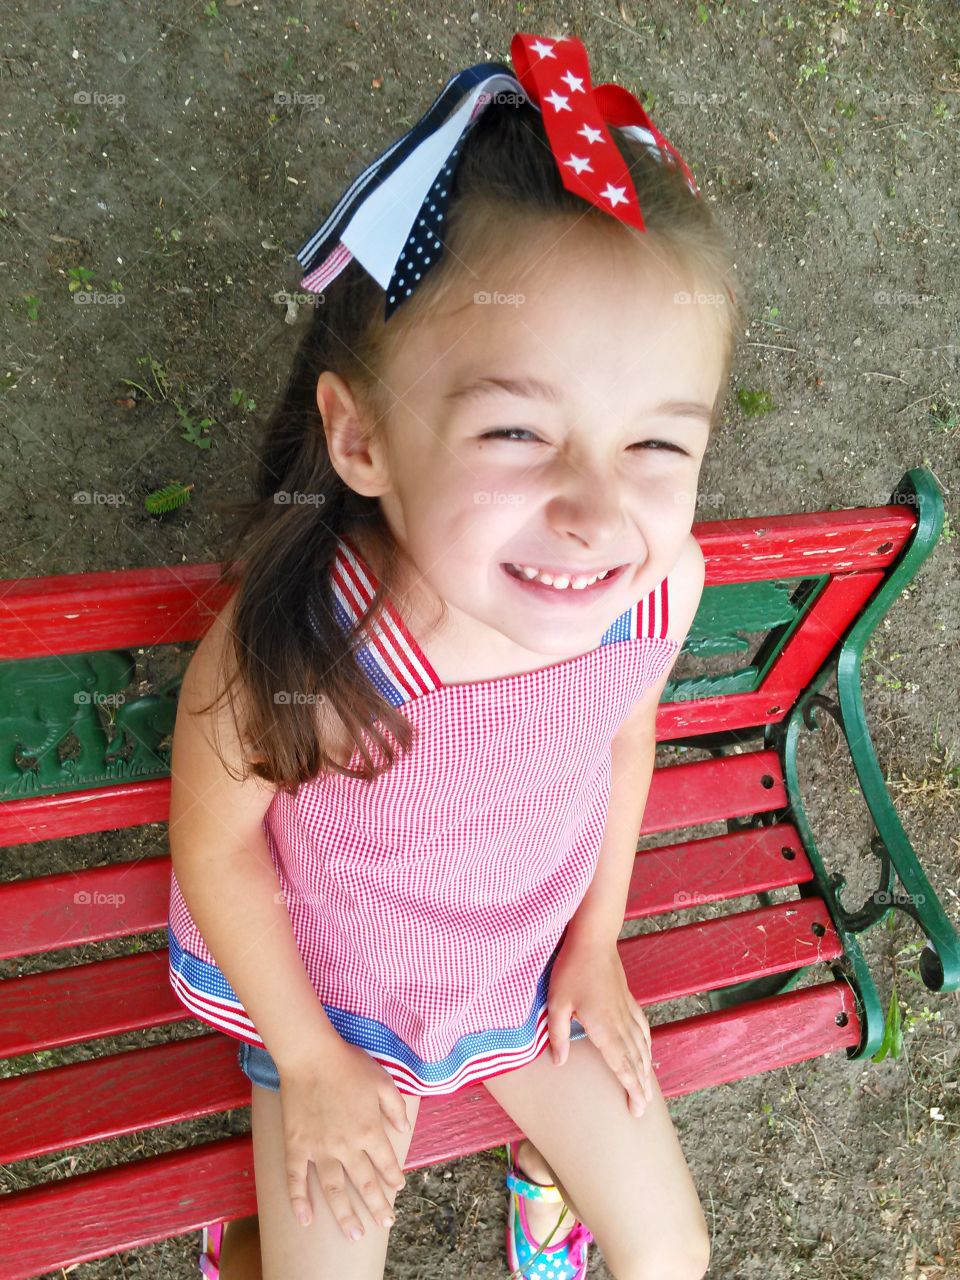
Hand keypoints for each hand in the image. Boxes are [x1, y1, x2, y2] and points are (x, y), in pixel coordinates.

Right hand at [277, 1037, 410, 1240]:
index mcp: (369, 1130)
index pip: (386, 1164)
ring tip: (354, 1235)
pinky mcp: (297, 1146)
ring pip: (334, 1191)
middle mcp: (347, 1146)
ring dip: (345, 1215)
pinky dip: (299, 1201)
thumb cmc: (349, 1063)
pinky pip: (296, 1180)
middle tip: (386, 1224)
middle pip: (364, 1185)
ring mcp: (319, 1149)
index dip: (394, 1179)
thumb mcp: (383, 1079)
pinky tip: (305, 1219)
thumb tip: (404, 1131)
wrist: (311, 1055)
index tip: (398, 1189)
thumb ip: (395, 1108)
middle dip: (377, 1207)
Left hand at [546, 934, 653, 1117]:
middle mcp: (621, 1022)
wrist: (593, 938)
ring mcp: (626, 1009)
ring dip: (646, 1068)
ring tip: (648, 1087)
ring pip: (642, 1045)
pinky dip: (647, 1043)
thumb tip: (559, 1062)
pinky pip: (642, 1027)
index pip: (621, 1065)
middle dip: (640, 1086)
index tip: (637, 1109)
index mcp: (605, 1027)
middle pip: (635, 1060)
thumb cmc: (571, 969)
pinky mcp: (627, 998)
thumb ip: (559, 1035)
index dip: (631, 1089)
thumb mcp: (556, 1002)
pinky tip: (648, 1049)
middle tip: (644, 1109)